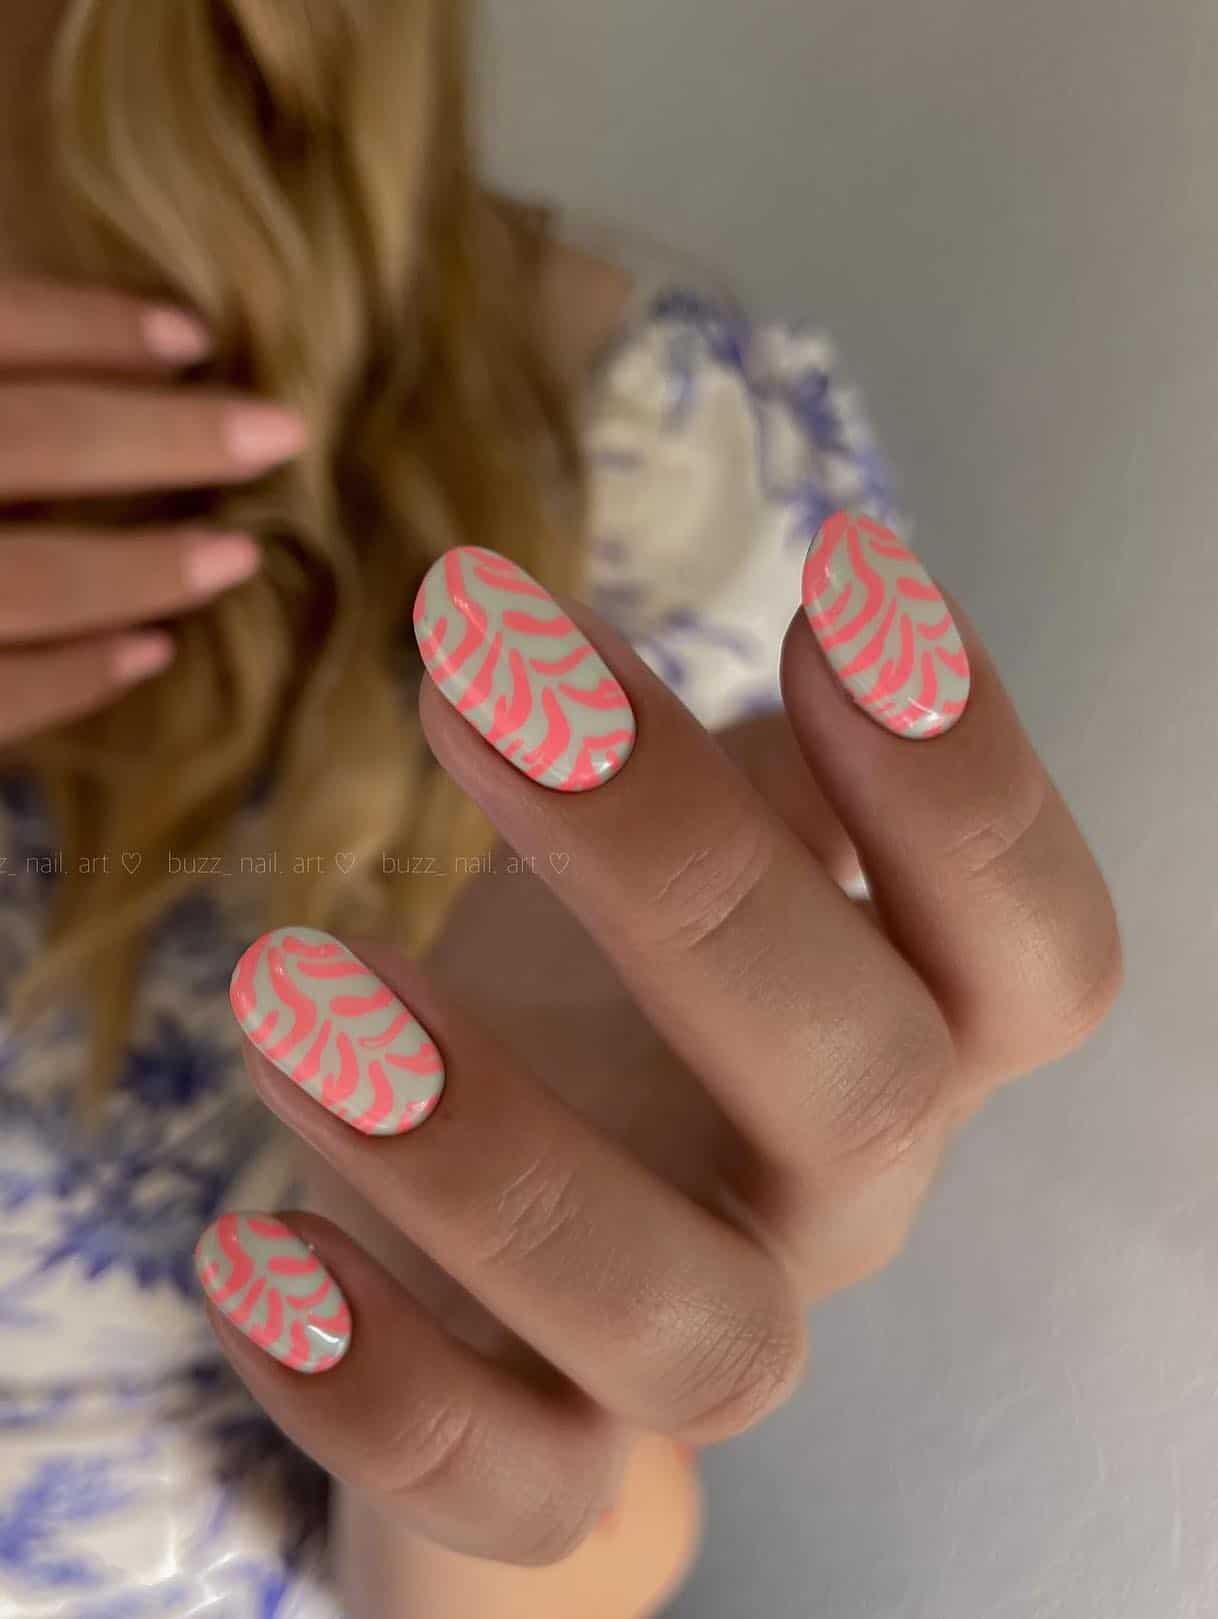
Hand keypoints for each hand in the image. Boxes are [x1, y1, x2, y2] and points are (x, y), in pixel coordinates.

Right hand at [0, 273, 307, 743]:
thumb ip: (15, 394)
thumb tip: (151, 361)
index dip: (86, 325)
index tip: (195, 336)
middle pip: (30, 440)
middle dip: (161, 437)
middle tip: (282, 434)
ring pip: (27, 580)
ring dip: (144, 567)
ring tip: (237, 555)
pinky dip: (78, 677)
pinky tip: (155, 654)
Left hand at [197, 526, 1121, 1573]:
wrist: (507, 1287)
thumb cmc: (608, 1023)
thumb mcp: (686, 882)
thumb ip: (754, 779)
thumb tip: (808, 627)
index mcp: (903, 1043)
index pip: (1032, 950)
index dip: (972, 783)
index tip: (845, 584)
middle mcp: (835, 1205)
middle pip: (863, 1084)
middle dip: (680, 871)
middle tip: (485, 679)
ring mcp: (701, 1352)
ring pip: (686, 1320)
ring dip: (488, 1150)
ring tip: (295, 981)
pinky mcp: (547, 1465)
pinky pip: (506, 1488)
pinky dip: (374, 1386)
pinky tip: (249, 1252)